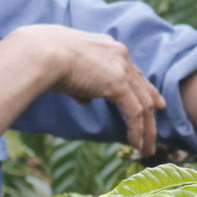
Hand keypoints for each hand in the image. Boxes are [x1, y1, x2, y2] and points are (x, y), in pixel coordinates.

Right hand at [18, 24, 165, 155]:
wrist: (41, 52)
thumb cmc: (43, 58)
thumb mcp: (66, 70)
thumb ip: (81, 85)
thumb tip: (87, 99)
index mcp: (108, 48)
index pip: (132, 71)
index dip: (143, 89)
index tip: (154, 104)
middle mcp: (120, 55)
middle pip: (142, 87)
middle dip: (151, 110)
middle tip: (153, 132)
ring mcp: (121, 68)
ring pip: (143, 103)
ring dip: (146, 128)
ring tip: (146, 148)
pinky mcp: (119, 82)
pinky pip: (134, 112)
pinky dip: (136, 130)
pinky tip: (135, 144)